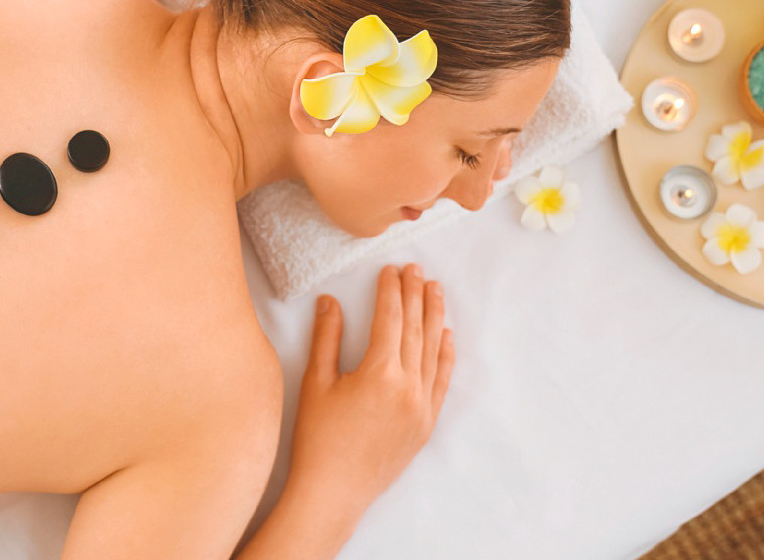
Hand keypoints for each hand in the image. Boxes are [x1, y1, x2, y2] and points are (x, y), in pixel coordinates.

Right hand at [284, 263, 454, 516]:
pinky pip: (442, 381)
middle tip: (416, 270)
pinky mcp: (425, 424)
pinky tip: (447, 335)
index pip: (390, 319)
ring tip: (435, 290)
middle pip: (415, 329)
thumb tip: (330, 302)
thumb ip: (326, 338)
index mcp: (379, 372)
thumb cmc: (318, 439)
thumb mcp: (315, 383)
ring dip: (435, 317)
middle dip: (415, 295)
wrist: (334, 492)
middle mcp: (407, 387)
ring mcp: (421, 407)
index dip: (391, 291)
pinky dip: (446, 355)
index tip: (391, 271)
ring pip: (433, 351)